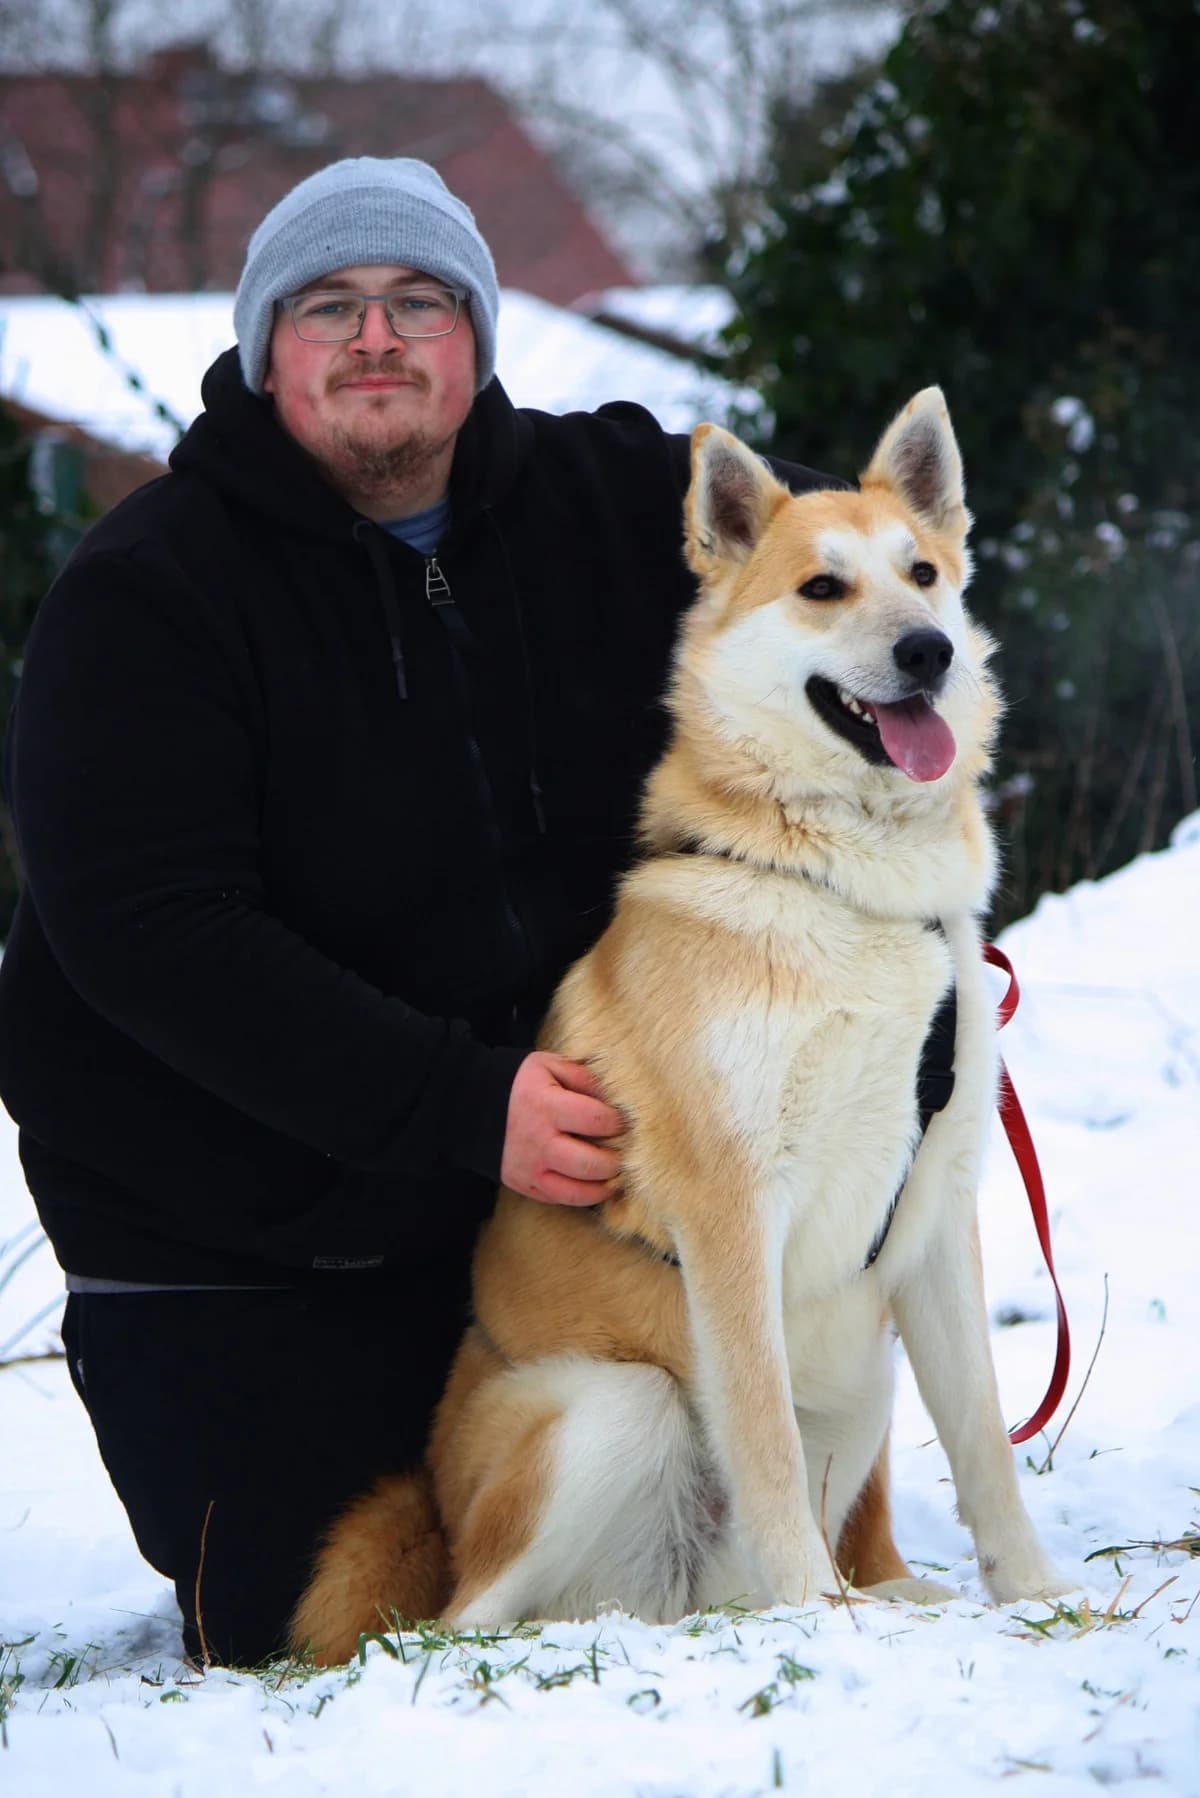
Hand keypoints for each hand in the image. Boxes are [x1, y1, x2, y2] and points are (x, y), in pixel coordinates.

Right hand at [500, 1052, 623, 1206]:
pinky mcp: (524, 1185)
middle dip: (616, 1160)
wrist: (472, 1108)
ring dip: (604, 1186)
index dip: (619, 1122)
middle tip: (625, 1152)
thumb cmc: (520, 1084)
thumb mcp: (549, 1066)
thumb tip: (618, 1098)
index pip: (596, 1119)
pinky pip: (561, 1199)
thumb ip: (584, 1078)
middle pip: (590, 1163)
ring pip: (577, 1192)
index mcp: (545, 1106)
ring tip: (615, 1174)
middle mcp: (538, 1142)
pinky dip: (582, 1195)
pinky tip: (595, 1184)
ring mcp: (529, 1168)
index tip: (625, 1121)